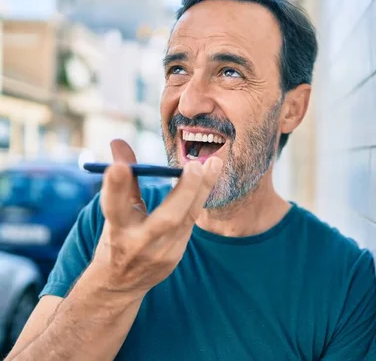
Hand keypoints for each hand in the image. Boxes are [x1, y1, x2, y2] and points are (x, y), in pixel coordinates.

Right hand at [89, 139, 221, 298]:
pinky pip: (191, 223)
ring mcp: (161, 253)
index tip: (118, 167)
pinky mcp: (175, 256)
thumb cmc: (117, 237)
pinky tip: (210, 178)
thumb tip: (117, 141)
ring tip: (214, 163)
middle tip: (195, 164)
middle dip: (183, 192)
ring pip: (186, 220)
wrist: (119, 283)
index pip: (115, 208)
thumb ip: (121, 179)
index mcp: (116, 231)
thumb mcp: (112, 212)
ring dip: (201, 190)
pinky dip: (199, 199)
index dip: (115, 187)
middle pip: (166, 219)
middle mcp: (138, 245)